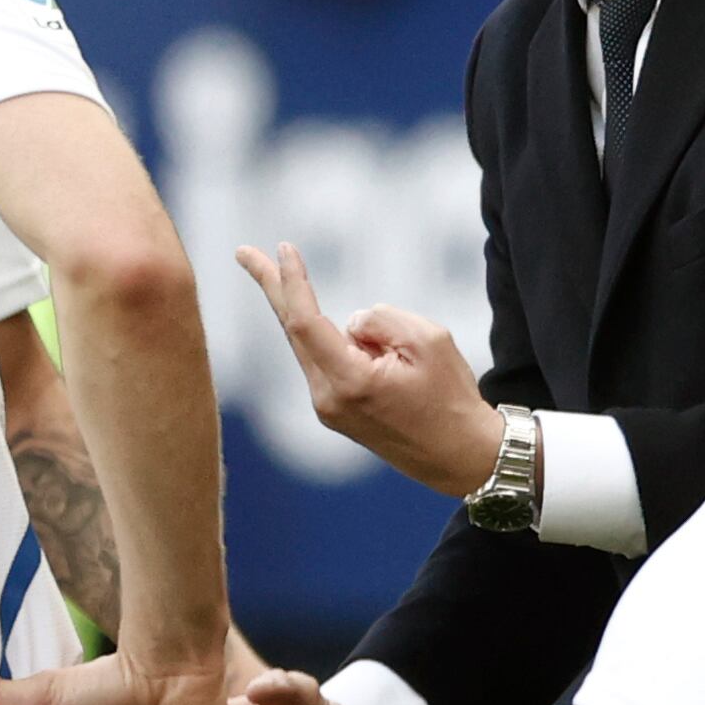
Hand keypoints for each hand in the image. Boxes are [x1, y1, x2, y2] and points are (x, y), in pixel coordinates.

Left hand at [235, 242, 504, 496]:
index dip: (291, 281)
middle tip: (242, 252)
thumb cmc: (450, 396)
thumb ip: (380, 319)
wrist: (461, 457)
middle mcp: (327, 399)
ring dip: (342, 328)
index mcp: (349, 382)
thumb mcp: (428, 339)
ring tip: (399, 357)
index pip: (304, 322)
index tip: (282, 248)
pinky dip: (347, 345)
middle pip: (292, 330)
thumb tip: (349, 324)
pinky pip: (332, 361)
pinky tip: (391, 366)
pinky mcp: (335, 412)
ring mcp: (328, 409)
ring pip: (319, 346)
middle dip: (272, 286)